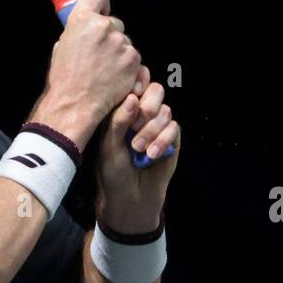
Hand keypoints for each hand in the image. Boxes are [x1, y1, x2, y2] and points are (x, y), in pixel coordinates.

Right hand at [36, 0, 141, 146]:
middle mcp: (104, 26)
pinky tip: (113, 78)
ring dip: (118, 52)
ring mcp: (121, 43)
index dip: (102, 4)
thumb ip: (77, 30)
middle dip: (109, 35)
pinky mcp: (133, 59)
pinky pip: (133, 57)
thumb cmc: (64, 79)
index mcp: (82, 19)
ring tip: (104, 71)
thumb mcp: (61, 46)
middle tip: (98, 55)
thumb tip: (86, 26)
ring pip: (125, 41)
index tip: (101, 13)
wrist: (74, 104)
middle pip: (114, 22)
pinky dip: (126, 66)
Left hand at [96, 67, 180, 231]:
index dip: (137, 84)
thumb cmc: (113, 173)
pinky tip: (152, 155)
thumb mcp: (108, 147)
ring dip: (152, 129)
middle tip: (134, 127)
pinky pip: (174, 127)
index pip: (135, 84)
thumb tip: (132, 97)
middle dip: (147, 108)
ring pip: (165, 110)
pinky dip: (163, 139)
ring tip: (139, 149)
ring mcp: (158, 126)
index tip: (133, 97)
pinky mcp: (171, 139)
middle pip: (155, 90)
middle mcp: (141, 115)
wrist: (130, 198)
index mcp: (123, 111)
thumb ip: (118, 121)